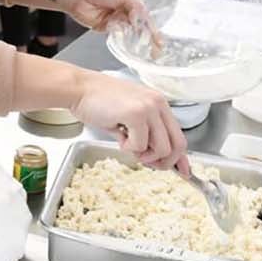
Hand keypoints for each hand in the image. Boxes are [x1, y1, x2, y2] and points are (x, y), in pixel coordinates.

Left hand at [63, 0, 152, 33]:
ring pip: (128, 31)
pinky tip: (115, 26)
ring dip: (130, 32)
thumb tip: (142, 19)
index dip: (152, 28)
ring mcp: (115, 20)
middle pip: (138, 27)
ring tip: (133, 34)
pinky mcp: (105, 28)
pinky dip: (118, 32)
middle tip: (153, 46)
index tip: (158, 40)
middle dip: (144, 36)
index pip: (144, 16)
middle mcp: (123, 11)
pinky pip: (116, 34)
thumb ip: (136, 6)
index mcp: (130, 0)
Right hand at [71, 71, 189, 172]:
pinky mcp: (136, 114)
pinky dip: (128, 148)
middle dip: (164, 162)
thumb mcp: (128, 118)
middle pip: (177, 145)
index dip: (181, 157)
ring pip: (161, 148)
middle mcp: (158, 104)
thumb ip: (145, 135)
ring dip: (144, 154)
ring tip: (127, 144)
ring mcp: (149, 108)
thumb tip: (156, 158)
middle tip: (147, 162)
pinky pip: (140, 145)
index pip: (179, 135)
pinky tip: (118, 135)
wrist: (78, 89)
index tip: (183, 171)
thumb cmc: (98, 102)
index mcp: (158, 103)